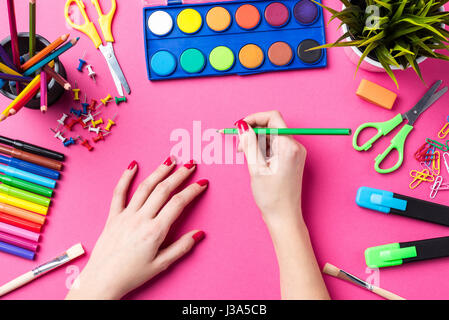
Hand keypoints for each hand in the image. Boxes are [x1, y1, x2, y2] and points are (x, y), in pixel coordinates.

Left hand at [66, 158, 207, 299]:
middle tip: (191, 164)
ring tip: (170, 160)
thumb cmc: (132, 275)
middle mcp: (141, 219)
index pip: (178, 203)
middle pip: (163, 190)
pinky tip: (133, 165)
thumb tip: (199, 233)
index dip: (192, 191)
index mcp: (155, 231)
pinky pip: (119, 193)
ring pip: (145, 187)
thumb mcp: (161, 265)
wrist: (103, 280)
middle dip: (179, 175)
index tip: (202, 183)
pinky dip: (125, 178)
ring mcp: (125, 215)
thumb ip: (181, 247)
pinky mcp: (113, 216)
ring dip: (159, 171)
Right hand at [236, 111, 328, 298]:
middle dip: (253, 131)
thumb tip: (242, 125)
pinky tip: (255, 161)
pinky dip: (263, 148)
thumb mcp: (255, 168)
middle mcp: (295, 146)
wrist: (284, 217)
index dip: (254, 118)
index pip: (272, 117)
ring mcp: (295, 153)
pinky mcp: (292, 159)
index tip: (240, 126)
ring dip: (257, 141)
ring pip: (272, 136)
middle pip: (272, 126)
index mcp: (288, 146)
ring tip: (245, 155)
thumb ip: (249, 143)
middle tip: (239, 146)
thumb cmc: (271, 197)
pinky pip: (275, 145)